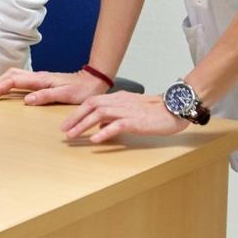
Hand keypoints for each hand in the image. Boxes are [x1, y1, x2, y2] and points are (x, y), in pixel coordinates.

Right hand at [0, 68, 106, 104]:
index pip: (13, 82)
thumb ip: (45, 97)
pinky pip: (19, 78)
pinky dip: (8, 82)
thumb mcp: (66, 95)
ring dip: (0, 81)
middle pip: (10, 75)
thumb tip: (26, 100)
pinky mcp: (41, 80)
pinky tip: (7, 88)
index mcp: (40, 80)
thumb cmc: (81, 90)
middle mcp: (37, 76)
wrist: (93, 80)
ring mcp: (39, 77)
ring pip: (13, 75)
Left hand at [60, 91, 189, 142]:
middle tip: (64, 131)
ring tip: (73, 136)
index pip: (91, 102)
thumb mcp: (130, 109)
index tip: (66, 123)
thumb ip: (113, 115)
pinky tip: (95, 139)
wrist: (174, 109)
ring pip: (99, 115)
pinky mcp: (136, 121)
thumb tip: (98, 125)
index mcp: (117, 98)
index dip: (77, 112)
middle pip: (91, 106)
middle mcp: (119, 102)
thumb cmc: (154, 111)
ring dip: (83, 125)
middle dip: (74, 118)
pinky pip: (116, 126)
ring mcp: (127, 110)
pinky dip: (104, 132)